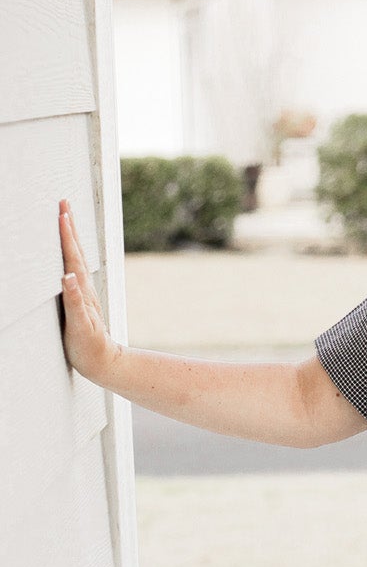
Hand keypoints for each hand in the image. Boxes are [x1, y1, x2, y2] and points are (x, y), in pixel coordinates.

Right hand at [57, 200, 119, 384]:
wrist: (104, 363)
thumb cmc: (90, 348)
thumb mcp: (81, 326)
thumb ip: (75, 302)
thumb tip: (68, 277)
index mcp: (82, 291)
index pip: (71, 258)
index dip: (66, 236)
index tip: (62, 213)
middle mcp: (83, 288)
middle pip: (75, 252)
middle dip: (69, 227)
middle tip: (64, 204)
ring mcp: (83, 293)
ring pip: (75, 259)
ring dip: (70, 238)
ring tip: (65, 219)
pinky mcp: (80, 300)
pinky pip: (72, 271)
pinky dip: (68, 257)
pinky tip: (66, 252)